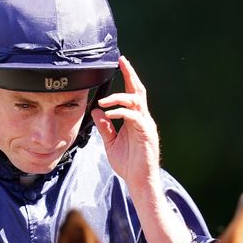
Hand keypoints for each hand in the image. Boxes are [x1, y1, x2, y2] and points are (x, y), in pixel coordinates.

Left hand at [92, 56, 160, 187]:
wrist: (139, 181)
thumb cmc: (128, 164)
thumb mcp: (111, 143)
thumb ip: (105, 127)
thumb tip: (97, 111)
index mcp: (135, 119)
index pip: (132, 93)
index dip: (128, 77)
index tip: (120, 63)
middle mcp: (142, 119)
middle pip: (138, 91)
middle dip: (130, 74)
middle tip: (122, 61)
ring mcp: (146, 125)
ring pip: (136, 101)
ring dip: (119, 97)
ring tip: (104, 102)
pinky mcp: (146, 133)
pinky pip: (134, 117)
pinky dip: (120, 113)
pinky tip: (109, 114)